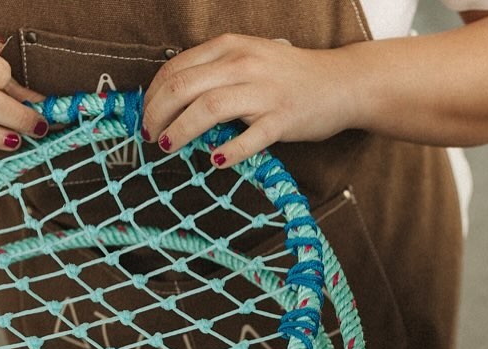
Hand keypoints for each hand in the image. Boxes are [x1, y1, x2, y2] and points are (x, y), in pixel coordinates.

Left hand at [141, 33, 351, 166]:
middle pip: (184, 87)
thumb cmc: (292, 76)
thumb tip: (179, 98)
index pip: (177, 68)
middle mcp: (243, 64)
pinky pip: (249, 138)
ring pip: (208, 108)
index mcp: (230, 47)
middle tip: (151, 135)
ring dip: (181, 130)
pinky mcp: (282, 119)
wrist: (340, 83)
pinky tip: (215, 161)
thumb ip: (218, 71)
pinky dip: (228, 151)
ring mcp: (263, 92)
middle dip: (158, 113)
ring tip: (168, 146)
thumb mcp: (251, 58)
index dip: (154, 94)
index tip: (147, 116)